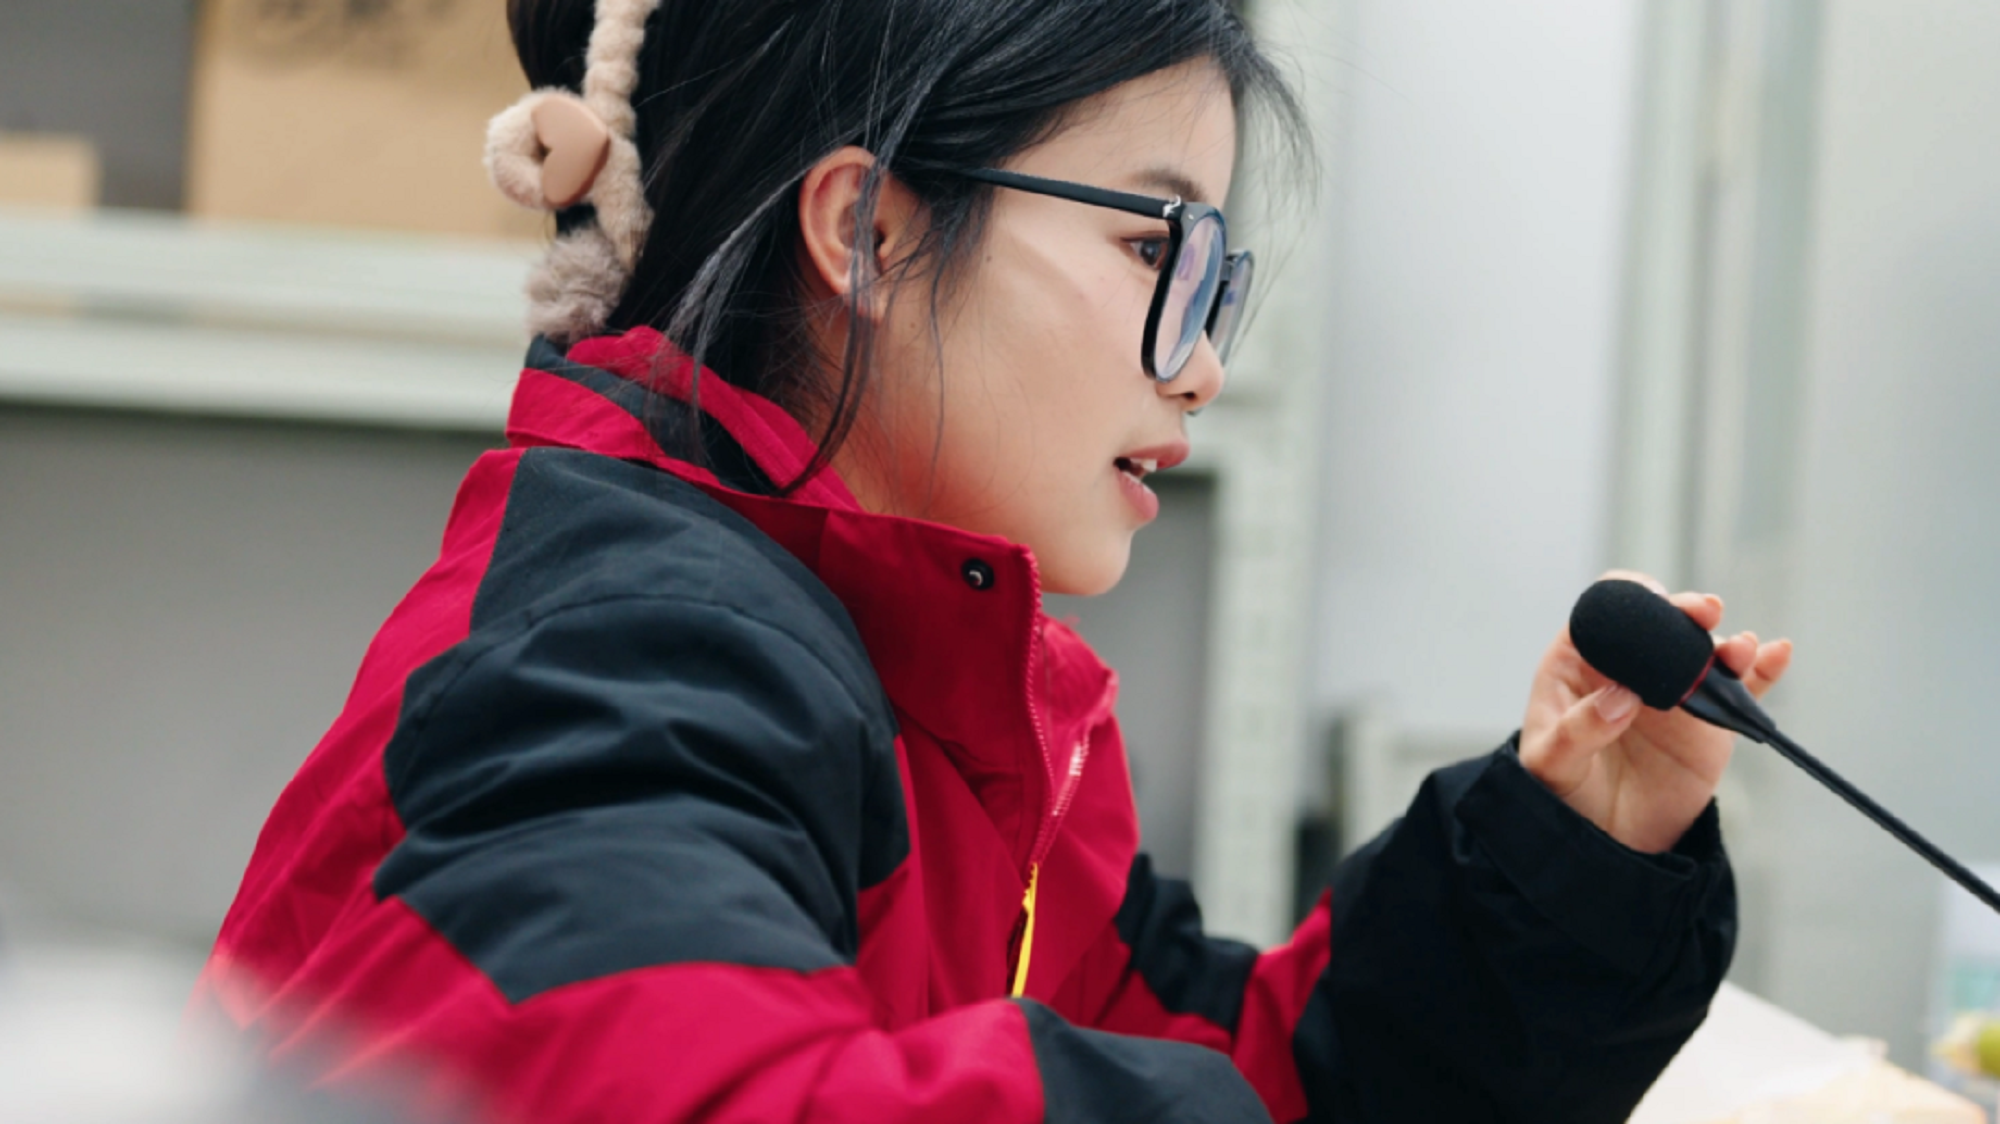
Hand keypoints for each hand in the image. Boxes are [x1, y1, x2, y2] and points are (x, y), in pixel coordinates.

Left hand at [1518, 571, 1794, 853]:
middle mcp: (1631, 666)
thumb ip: (1578, 728)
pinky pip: (1739, 690)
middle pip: (1664, 622)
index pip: (1607, 610)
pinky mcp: (1708, 720)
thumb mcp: (1550, 761)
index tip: (1652, 604)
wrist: (1601, 839)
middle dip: (1685, 610)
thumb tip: (1621, 697)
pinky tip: (1777, 653)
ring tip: (1739, 650)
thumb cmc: (1562, 789)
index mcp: (1580, 660)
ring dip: (1726, 642)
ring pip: (1705, 652)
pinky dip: (1761, 671)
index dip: (1631, 597)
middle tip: (1703, 614)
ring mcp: (1673, 690)